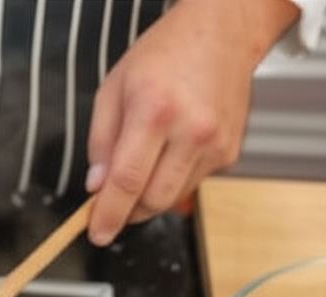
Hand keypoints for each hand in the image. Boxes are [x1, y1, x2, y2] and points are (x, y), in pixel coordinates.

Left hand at [85, 0, 299, 244]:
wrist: (222, 33)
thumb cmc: (164, 55)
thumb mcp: (113, 89)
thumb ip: (100, 142)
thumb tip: (96, 187)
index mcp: (155, 111)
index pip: (127, 181)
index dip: (108, 214)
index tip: (96, 233)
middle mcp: (191, 131)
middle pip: (152, 200)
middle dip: (127, 210)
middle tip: (110, 201)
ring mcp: (215, 144)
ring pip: (172, 198)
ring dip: (149, 195)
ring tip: (142, 162)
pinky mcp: (229, 153)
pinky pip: (190, 184)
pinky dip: (171, 180)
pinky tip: (169, 151)